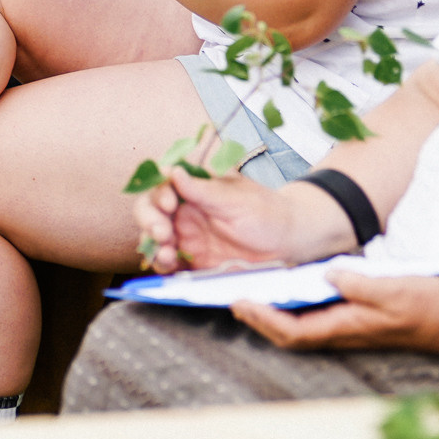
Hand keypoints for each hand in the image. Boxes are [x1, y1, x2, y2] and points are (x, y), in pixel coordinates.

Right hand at [134, 169, 309, 273]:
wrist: (288, 242)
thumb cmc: (266, 212)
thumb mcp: (235, 198)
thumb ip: (202, 189)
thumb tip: (172, 170)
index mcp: (194, 191)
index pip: (163, 188)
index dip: (158, 195)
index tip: (168, 204)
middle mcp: (186, 213)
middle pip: (151, 213)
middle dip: (150, 221)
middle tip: (162, 233)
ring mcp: (188, 238)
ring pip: (156, 241)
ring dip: (154, 247)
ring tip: (166, 255)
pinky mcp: (194, 262)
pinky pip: (171, 265)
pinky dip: (164, 267)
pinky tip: (170, 267)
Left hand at [233, 270, 438, 352]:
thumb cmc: (424, 305)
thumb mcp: (393, 288)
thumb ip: (359, 283)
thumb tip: (327, 274)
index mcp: (345, 327)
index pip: (292, 332)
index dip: (263, 320)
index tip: (241, 302)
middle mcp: (341, 332)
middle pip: (288, 334)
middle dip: (258, 319)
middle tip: (234, 298)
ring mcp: (346, 327)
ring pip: (298, 327)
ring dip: (272, 314)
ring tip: (251, 294)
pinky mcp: (352, 319)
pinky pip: (313, 317)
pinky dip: (293, 307)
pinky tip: (286, 290)